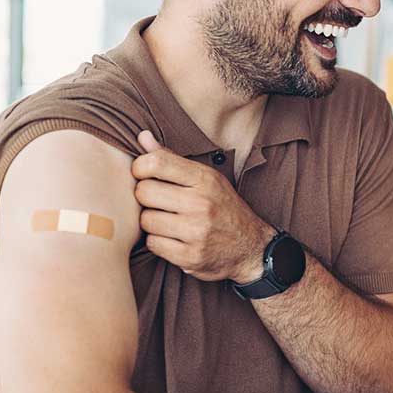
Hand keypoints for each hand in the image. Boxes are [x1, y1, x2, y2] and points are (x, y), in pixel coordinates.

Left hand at [131, 130, 272, 282]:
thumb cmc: (223, 207)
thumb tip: (142, 136)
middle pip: (144, 192)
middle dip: (146, 198)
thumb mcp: (206, 178)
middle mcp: (201, 203)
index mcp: (205, 179)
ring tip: (168, 222)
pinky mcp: (190, 256)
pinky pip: (153, 244)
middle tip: (159, 202)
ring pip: (145, 220)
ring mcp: (196, 231)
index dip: (140, 168)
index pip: (155, 163)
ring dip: (152, 222)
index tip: (146, 176)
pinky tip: (173, 238)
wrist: (251, 246)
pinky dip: (159, 242)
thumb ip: (172, 159)